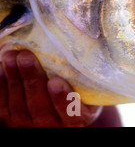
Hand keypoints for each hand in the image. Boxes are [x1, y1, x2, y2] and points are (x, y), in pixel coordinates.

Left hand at [0, 50, 119, 126]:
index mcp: (79, 118)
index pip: (72, 113)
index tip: (56, 82)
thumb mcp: (91, 85)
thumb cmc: (82, 88)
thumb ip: (87, 75)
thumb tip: (90, 42)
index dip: (62, 99)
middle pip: (41, 109)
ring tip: (11, 56)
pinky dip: (2, 88)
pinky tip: (2, 68)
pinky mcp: (13, 121)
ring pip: (19, 108)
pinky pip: (3, 109)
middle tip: (26, 57)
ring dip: (14, 80)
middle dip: (32, 81)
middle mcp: (55, 126)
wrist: (66, 103)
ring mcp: (32, 125)